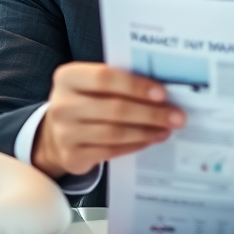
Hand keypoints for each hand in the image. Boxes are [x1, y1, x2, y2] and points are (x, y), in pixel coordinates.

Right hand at [32, 62, 184, 177]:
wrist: (56, 132)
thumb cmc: (86, 100)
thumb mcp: (92, 84)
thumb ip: (119, 81)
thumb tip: (163, 90)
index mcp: (68, 77)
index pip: (104, 78)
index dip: (136, 86)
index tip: (163, 94)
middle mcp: (62, 105)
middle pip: (114, 109)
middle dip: (151, 113)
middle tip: (177, 117)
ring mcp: (64, 133)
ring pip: (114, 133)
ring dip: (146, 131)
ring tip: (167, 129)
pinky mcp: (72, 156)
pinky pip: (111, 151)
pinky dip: (135, 145)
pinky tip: (150, 139)